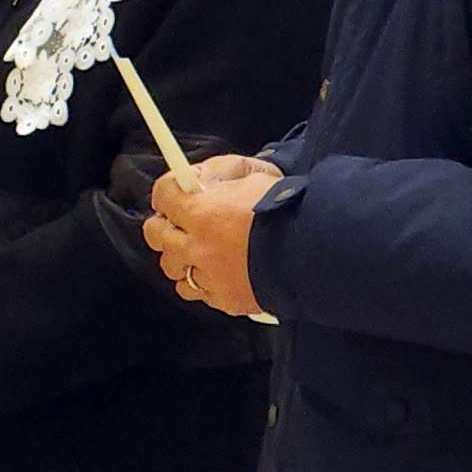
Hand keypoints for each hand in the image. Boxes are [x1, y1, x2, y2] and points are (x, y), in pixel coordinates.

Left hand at [145, 154, 281, 316]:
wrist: (315, 253)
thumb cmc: (288, 209)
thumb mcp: (256, 173)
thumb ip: (222, 172)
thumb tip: (199, 177)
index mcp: (201, 211)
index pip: (163, 195)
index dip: (168, 191)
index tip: (174, 192)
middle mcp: (197, 246)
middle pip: (156, 236)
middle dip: (165, 225)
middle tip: (180, 221)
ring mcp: (209, 277)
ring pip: (174, 270)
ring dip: (182, 259)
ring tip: (200, 251)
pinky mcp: (224, 300)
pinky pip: (200, 293)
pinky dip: (205, 283)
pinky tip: (220, 272)